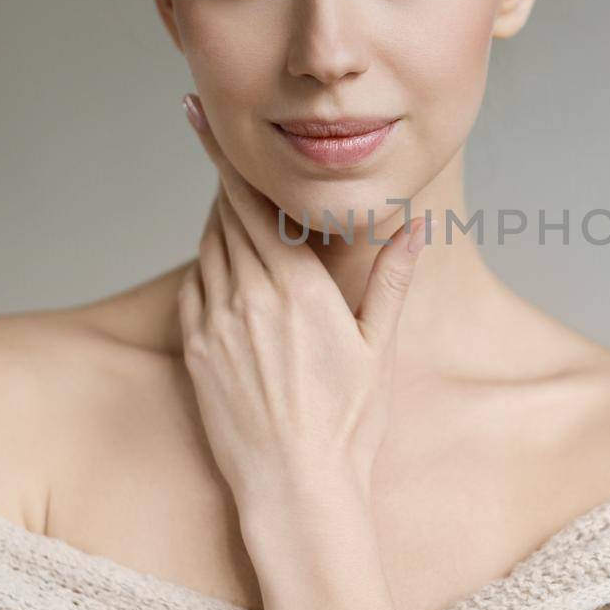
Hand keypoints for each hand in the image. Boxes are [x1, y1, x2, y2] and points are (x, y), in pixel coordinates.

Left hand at [176, 93, 428, 507]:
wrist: (296, 491)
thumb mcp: (378, 348)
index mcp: (295, 288)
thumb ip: (392, 280)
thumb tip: (416, 227)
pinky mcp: (195, 355)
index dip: (224, 157)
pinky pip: (193, 291)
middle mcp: (246, 298)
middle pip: (223, 219)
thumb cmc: (348, 425)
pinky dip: (208, 270)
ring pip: (206, 251)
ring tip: (240, 219)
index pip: (250, 203)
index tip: (199, 117)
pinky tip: (228, 275)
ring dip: (220, 228)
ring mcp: (214, 326)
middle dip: (229, 188)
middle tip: (234, 162)